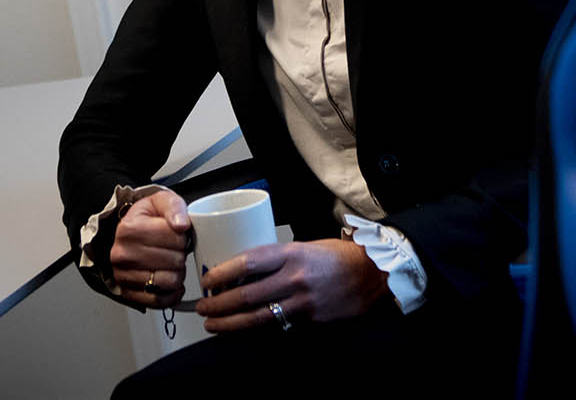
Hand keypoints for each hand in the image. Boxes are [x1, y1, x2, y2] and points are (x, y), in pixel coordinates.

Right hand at [110, 189, 190, 309]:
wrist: (129, 233)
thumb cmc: (147, 218)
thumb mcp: (161, 201)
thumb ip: (174, 207)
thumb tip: (181, 225)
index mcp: (129, 229)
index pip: (175, 237)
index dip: (184, 236)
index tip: (177, 234)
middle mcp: (122, 254)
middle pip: (174, 261)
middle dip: (181, 255)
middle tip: (174, 249)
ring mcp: (123, 275)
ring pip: (168, 282)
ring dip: (177, 274)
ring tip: (171, 264)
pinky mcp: (128, 293)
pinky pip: (159, 301)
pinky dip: (170, 294)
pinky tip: (170, 281)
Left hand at [194, 238, 387, 332]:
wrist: (373, 273)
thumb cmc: (335, 256)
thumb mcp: (302, 246)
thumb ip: (275, 259)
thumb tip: (241, 272)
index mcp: (290, 253)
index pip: (248, 263)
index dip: (222, 274)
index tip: (206, 282)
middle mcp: (295, 278)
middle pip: (248, 296)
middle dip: (219, 305)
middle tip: (202, 309)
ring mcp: (304, 302)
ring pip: (259, 318)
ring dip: (231, 323)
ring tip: (214, 325)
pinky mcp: (312, 320)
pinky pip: (279, 325)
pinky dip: (258, 328)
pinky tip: (243, 330)